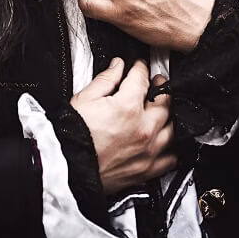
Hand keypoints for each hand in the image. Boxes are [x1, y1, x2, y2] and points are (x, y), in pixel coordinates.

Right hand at [70, 59, 176, 194]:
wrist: (66, 168)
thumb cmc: (71, 138)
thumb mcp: (84, 100)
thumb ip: (105, 80)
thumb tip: (117, 67)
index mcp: (128, 108)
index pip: (141, 79)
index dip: (140, 68)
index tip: (139, 67)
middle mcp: (143, 129)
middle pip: (165, 102)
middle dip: (160, 89)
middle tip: (155, 84)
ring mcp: (147, 151)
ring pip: (172, 128)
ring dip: (167, 117)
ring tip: (160, 110)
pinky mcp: (146, 170)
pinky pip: (170, 158)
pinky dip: (170, 148)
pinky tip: (164, 141)